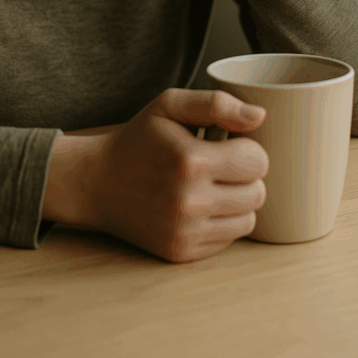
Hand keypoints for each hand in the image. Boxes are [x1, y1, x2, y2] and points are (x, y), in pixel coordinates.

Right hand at [86, 88, 268, 262]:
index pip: (257, 161)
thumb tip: (260, 116)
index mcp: (190, 161)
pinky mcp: (181, 253)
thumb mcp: (169, 105)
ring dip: (237, 202)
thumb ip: (216, 103)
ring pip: (248, 220)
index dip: (249, 150)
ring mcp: (184, 232)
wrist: (97, 183)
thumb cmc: (139, 139)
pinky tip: (200, 206)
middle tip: (221, 166)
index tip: (230, 145)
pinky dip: (221, 223)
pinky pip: (227, 240)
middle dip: (246, 177)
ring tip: (213, 186)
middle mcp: (189, 202)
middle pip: (257, 193)